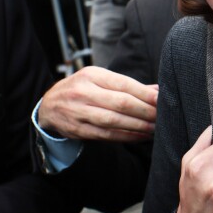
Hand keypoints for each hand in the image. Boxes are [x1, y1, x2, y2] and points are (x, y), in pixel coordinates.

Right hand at [37, 65, 157, 141]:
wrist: (49, 105)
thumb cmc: (83, 88)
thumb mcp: (100, 79)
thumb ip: (128, 85)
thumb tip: (158, 90)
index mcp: (92, 75)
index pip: (124, 84)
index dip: (145, 93)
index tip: (162, 99)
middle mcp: (84, 92)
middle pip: (121, 103)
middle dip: (145, 111)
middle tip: (163, 116)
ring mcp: (79, 112)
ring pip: (114, 121)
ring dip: (138, 126)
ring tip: (155, 128)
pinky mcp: (77, 130)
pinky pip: (106, 135)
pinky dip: (126, 136)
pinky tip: (141, 136)